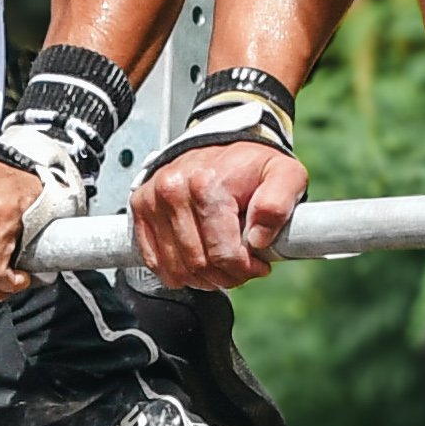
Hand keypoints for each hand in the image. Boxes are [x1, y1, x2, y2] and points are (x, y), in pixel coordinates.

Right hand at [132, 142, 307, 287]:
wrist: (221, 147)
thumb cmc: (251, 166)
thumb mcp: (284, 174)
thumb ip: (279, 203)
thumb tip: (258, 239)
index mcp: (206, 183)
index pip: (223, 253)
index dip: (245, 269)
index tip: (258, 264)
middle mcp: (173, 190)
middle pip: (198, 265)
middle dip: (225, 276)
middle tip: (242, 267)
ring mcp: (152, 200)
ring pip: (176, 269)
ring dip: (202, 278)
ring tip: (221, 263)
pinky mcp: (140, 209)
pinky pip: (155, 262)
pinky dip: (178, 271)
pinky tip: (198, 259)